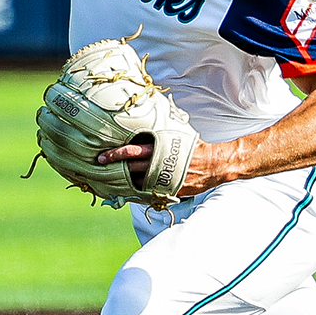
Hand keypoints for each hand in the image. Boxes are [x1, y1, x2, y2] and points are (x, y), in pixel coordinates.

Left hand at [96, 140, 228, 198]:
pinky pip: (149, 192)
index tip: (103, 156)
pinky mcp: (169, 190)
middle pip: (131, 168)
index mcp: (160, 148)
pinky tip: (128, 191)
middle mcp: (160, 164)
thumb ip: (161, 134)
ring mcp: (164, 179)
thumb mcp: (177, 135)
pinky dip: (138, 192)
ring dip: (124, 181)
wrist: (215, 164)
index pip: (133, 150)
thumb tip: (147, 122)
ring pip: (138, 182)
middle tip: (100, 168)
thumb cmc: (194, 147)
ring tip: (110, 181)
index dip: (116, 154)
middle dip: (114, 168)